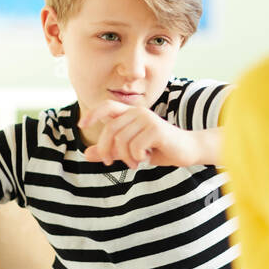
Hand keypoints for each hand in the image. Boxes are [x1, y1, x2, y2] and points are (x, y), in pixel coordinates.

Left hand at [79, 102, 196, 168]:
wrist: (187, 150)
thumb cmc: (160, 149)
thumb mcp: (131, 151)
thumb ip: (111, 151)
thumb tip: (86, 154)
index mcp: (132, 114)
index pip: (107, 106)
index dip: (93, 114)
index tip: (81, 125)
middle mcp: (138, 113)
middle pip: (110, 130)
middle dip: (106, 149)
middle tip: (110, 162)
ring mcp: (147, 119)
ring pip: (121, 141)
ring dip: (125, 157)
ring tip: (135, 163)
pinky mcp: (156, 129)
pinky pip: (135, 146)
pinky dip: (137, 157)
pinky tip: (147, 158)